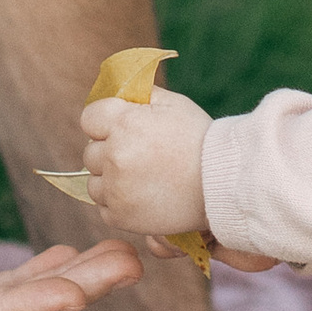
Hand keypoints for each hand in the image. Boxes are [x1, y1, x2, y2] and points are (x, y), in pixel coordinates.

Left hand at [80, 81, 211, 241]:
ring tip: (141, 178)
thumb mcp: (172, 104)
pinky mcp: (121, 216)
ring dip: (110, 180)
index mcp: (123, 123)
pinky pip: (103, 207)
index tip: (121, 129)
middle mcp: (114, 156)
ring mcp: (116, 189)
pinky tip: (142, 196)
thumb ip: (139, 95)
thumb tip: (118, 95)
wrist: (222, 185)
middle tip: (138, 156)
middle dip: (108, 152)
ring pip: (94, 182)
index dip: (104, 122)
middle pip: (90, 153)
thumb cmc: (199, 140)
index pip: (89, 119)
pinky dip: (118, 203)